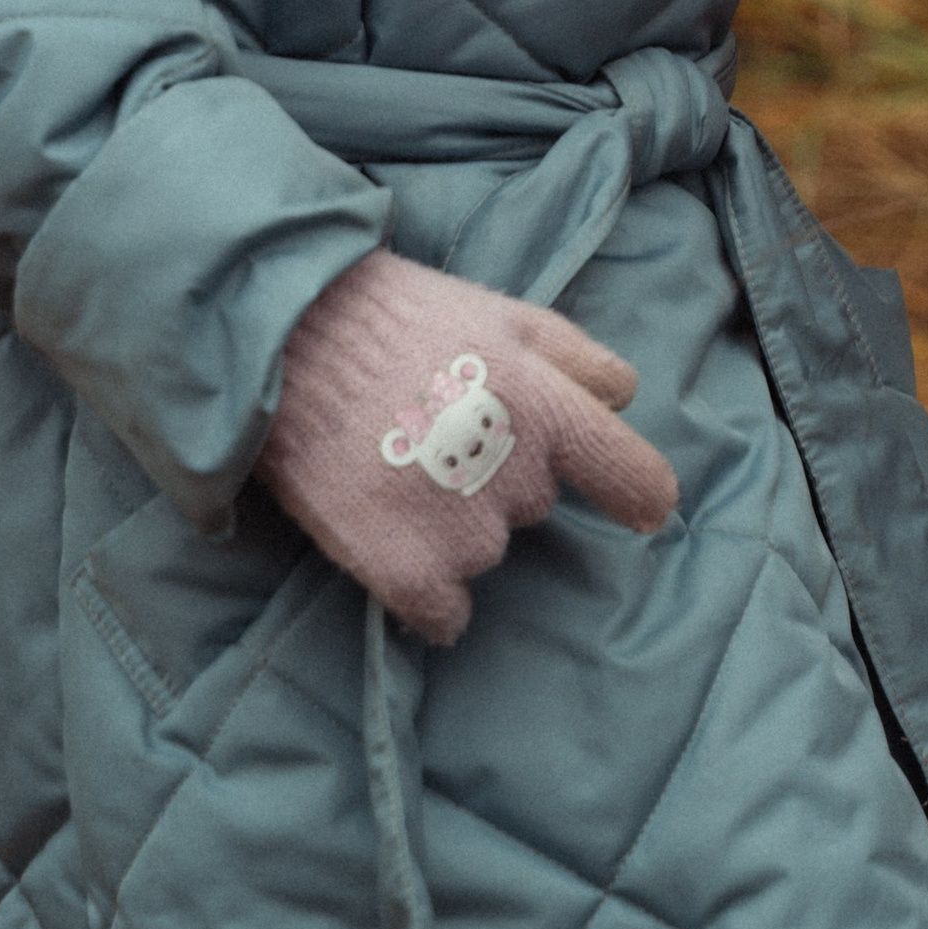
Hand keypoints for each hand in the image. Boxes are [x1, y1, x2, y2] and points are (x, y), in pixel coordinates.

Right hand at [257, 247, 678, 644]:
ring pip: (486, 555)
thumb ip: (580, 359)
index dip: (637, 496)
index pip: (635, 480)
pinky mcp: (405, 571)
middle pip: (539, 508)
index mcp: (551, 409)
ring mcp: (462, 532)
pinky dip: (424, 595)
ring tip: (397, 466)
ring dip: (454, 527)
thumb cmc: (401, 320)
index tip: (637, 510)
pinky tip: (389, 539)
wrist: (290, 337)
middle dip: (501, 479)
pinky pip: (442, 615)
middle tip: (438, 430)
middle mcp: (519, 477)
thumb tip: (625, 401)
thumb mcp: (507, 313)